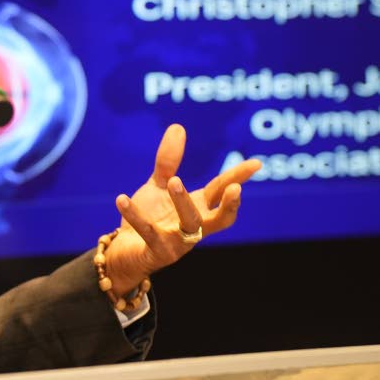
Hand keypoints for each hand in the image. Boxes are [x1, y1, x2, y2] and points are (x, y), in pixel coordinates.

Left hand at [104, 124, 260, 292]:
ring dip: (183, 201)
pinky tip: (122, 199)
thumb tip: (178, 126)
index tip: (257, 163)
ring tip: (174, 181)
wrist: (124, 253)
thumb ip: (168, 162)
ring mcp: (178, 242)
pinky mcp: (157, 252)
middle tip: (235, 189)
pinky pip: (148, 232)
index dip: (238, 176)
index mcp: (199, 208)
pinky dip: (136, 215)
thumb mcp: (159, 187)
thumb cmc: (149, 218)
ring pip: (189, 222)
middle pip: (220, 218)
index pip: (222, 190)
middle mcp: (194, 226)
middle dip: (230, 205)